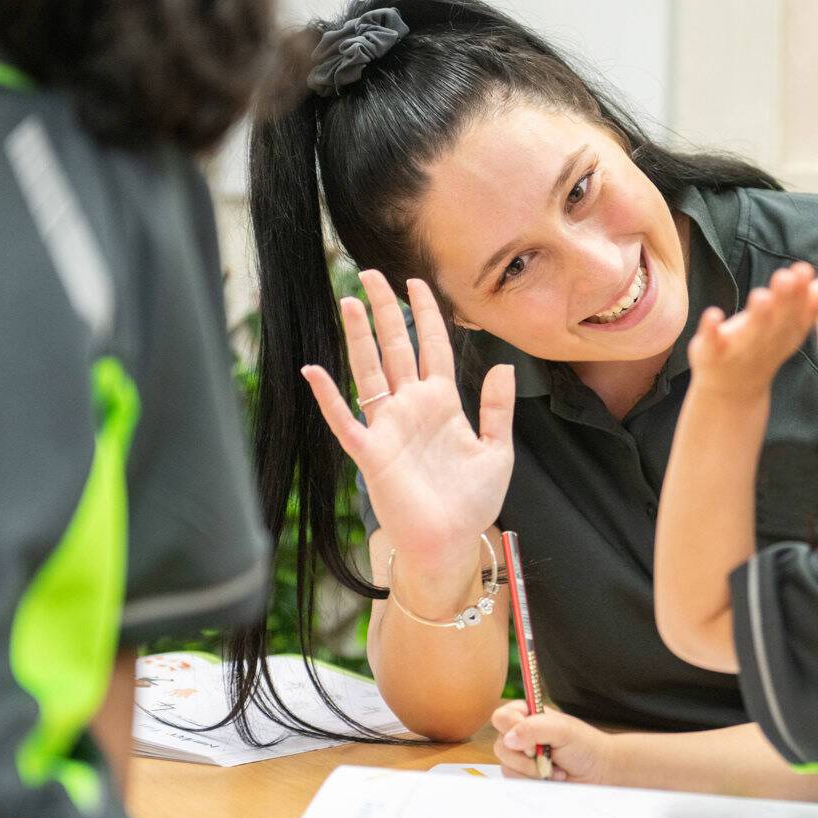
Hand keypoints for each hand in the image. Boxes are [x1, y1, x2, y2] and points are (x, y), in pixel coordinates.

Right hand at [301, 271, 514, 570]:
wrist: (451, 542)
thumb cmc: (472, 501)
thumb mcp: (497, 451)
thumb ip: (497, 408)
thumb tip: (504, 363)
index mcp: (443, 403)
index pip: (433, 347)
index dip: (426, 315)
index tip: (416, 283)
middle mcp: (412, 407)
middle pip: (396, 348)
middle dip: (384, 311)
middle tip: (371, 274)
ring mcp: (389, 427)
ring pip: (370, 371)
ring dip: (359, 338)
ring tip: (347, 301)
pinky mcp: (372, 453)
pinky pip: (345, 420)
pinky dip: (328, 397)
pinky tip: (314, 371)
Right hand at [491, 702, 613, 783]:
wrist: (598, 772)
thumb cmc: (584, 745)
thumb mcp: (563, 730)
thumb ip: (535, 729)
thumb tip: (509, 739)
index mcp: (527, 714)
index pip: (501, 717)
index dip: (512, 729)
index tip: (533, 742)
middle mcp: (520, 734)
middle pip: (500, 745)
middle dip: (526, 757)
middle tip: (547, 755)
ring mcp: (520, 757)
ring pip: (507, 766)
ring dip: (533, 771)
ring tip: (554, 767)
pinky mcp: (523, 776)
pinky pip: (515, 781)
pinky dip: (535, 781)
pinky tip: (551, 776)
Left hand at [687, 262, 817, 399]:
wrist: (731, 391)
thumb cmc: (760, 349)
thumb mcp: (785, 330)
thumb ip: (806, 307)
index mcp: (784, 334)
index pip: (796, 313)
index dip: (801, 293)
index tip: (804, 269)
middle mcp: (765, 342)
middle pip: (776, 320)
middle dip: (782, 299)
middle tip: (785, 276)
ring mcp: (738, 349)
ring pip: (750, 332)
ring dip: (756, 315)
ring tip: (761, 295)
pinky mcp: (712, 353)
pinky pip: (712, 342)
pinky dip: (711, 329)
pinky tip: (712, 313)